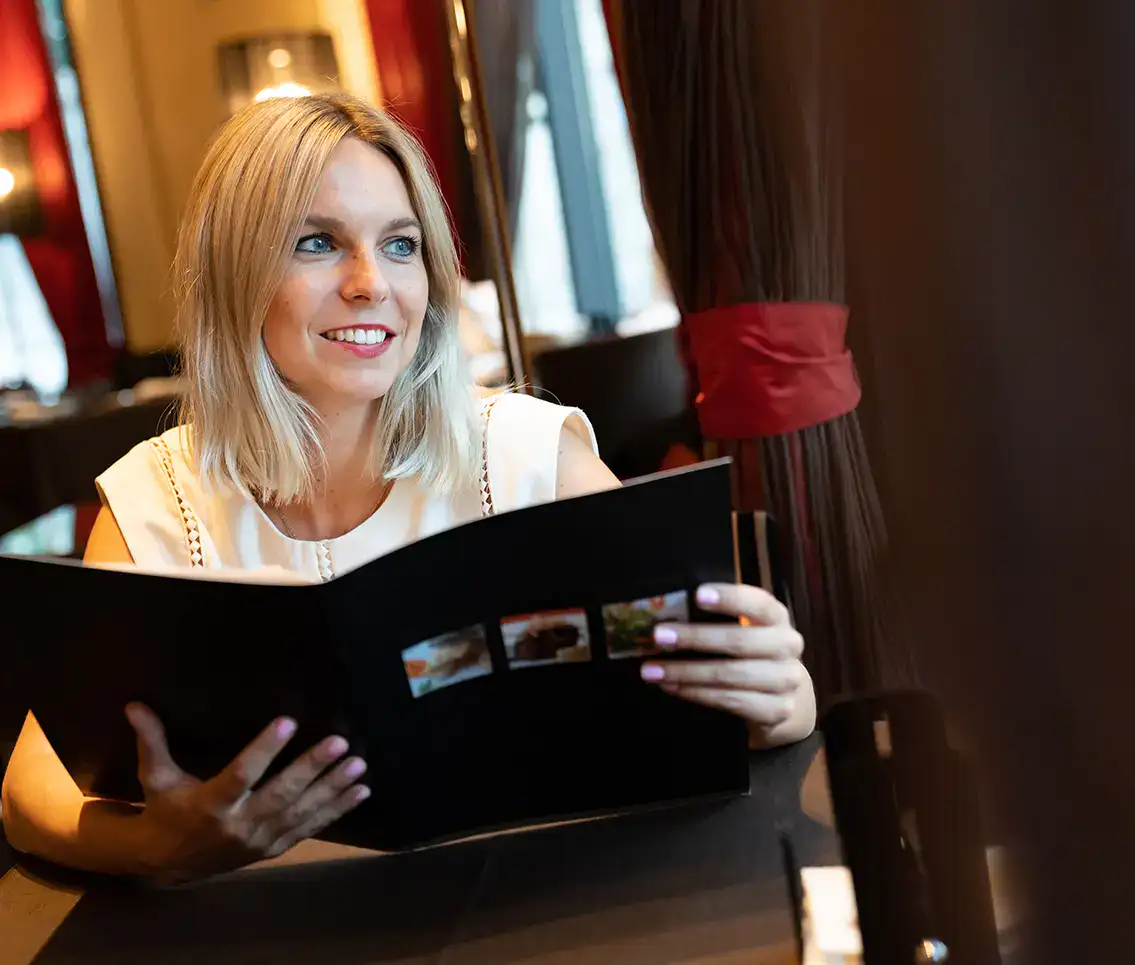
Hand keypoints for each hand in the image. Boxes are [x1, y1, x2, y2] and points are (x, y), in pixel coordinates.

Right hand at [124, 703, 369, 882]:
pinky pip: (310, 828)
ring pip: (302, 813)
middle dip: (312, 769)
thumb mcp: (155, 776)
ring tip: (358, 765)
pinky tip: (360, 791)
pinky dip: (336, 811)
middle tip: (339, 742)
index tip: (288, 722)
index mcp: (210, 803)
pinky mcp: (275, 848)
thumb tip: (135, 704)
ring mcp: (260, 839)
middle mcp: (239, 823)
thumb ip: (151, 740)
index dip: (265, 749)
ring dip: (333, 789)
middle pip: (281, 794)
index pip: (241, 774)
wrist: (168, 863)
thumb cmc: (164, 809)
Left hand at [640, 584, 816, 746]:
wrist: (785, 694)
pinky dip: (697, 694)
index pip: (758, 603)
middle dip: (695, 638)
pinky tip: (673, 687)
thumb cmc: (751, 652)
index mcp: (777, 618)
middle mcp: (788, 646)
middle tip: (659, 636)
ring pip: (731, 675)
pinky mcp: (777, 710)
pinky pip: (731, 701)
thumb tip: (668, 614)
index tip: (698, 595)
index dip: (730, 598)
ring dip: (686, 672)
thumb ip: (717, 620)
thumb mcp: (744, 629)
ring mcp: (786, 680)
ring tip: (653, 671)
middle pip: (739, 641)